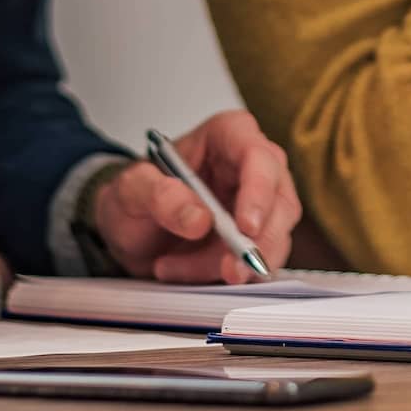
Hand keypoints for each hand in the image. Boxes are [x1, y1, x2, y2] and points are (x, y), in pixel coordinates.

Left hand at [90, 110, 301, 283]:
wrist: (131, 229)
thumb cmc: (137, 195)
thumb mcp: (130, 189)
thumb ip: (159, 196)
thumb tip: (199, 219)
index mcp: (227, 135)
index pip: (258, 156)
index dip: (259, 191)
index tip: (245, 227)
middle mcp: (252, 167)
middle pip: (279, 201)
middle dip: (256, 242)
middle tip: (227, 269)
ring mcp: (260, 205)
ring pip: (272, 239)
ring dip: (229, 264)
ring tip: (175, 267)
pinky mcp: (257, 239)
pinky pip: (258, 263)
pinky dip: (222, 276)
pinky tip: (186, 271)